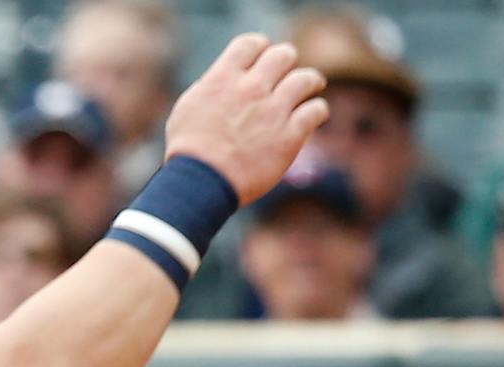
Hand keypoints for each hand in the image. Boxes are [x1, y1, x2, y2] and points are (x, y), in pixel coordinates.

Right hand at [163, 34, 329, 204]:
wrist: (199, 185)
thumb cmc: (187, 151)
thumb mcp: (186, 110)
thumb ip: (208, 89)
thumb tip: (218, 80)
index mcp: (223, 79)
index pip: (251, 43)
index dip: (259, 49)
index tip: (260, 59)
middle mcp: (251, 89)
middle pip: (283, 55)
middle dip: (285, 63)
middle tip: (284, 75)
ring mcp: (273, 111)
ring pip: (307, 79)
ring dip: (310, 82)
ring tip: (310, 88)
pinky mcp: (289, 136)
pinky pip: (316, 111)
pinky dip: (317, 111)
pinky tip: (313, 116)